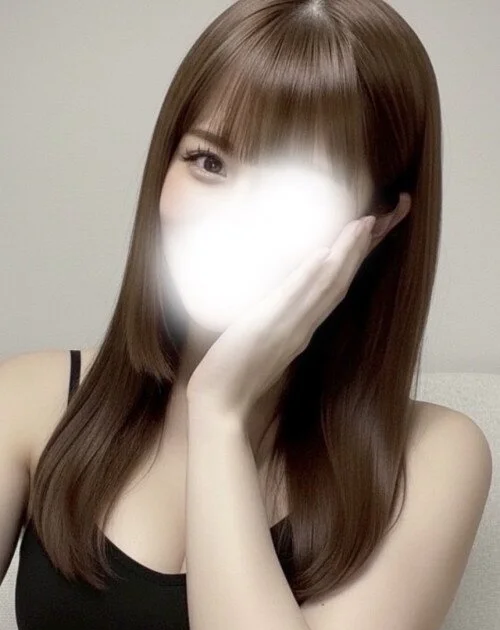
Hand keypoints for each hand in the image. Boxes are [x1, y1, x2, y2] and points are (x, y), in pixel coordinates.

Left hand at [186, 215, 376, 421]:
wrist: (220, 403)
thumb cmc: (235, 376)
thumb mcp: (262, 343)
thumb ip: (275, 323)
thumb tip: (280, 302)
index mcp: (303, 330)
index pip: (334, 289)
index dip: (353, 261)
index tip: (369, 231)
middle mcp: (304, 327)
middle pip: (339, 283)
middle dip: (360, 249)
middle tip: (381, 216)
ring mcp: (289, 328)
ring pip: (325, 287)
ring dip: (346, 254)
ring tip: (363, 223)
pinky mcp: (267, 328)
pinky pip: (294, 298)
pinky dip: (311, 276)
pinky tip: (324, 255)